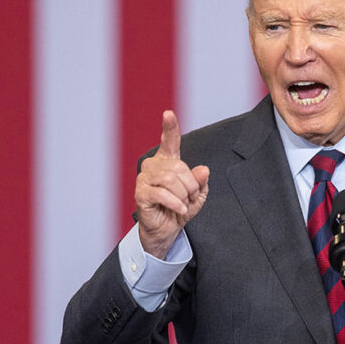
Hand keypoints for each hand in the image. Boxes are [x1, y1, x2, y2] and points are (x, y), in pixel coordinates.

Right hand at [134, 110, 209, 258]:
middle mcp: (153, 166)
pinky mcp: (140, 193)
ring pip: (171, 180)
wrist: (167, 230)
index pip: (169, 140)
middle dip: (191, 185)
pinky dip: (175, 203)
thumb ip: (201, 181)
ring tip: (183, 204)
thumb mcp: (197, 194)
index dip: (169, 127)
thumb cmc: (180, 208)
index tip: (168, 113)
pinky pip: (162, 193)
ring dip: (183, 195)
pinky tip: (179, 209)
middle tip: (191, 197)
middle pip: (178, 167)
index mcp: (167, 161)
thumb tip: (203, 169)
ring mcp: (144, 178)